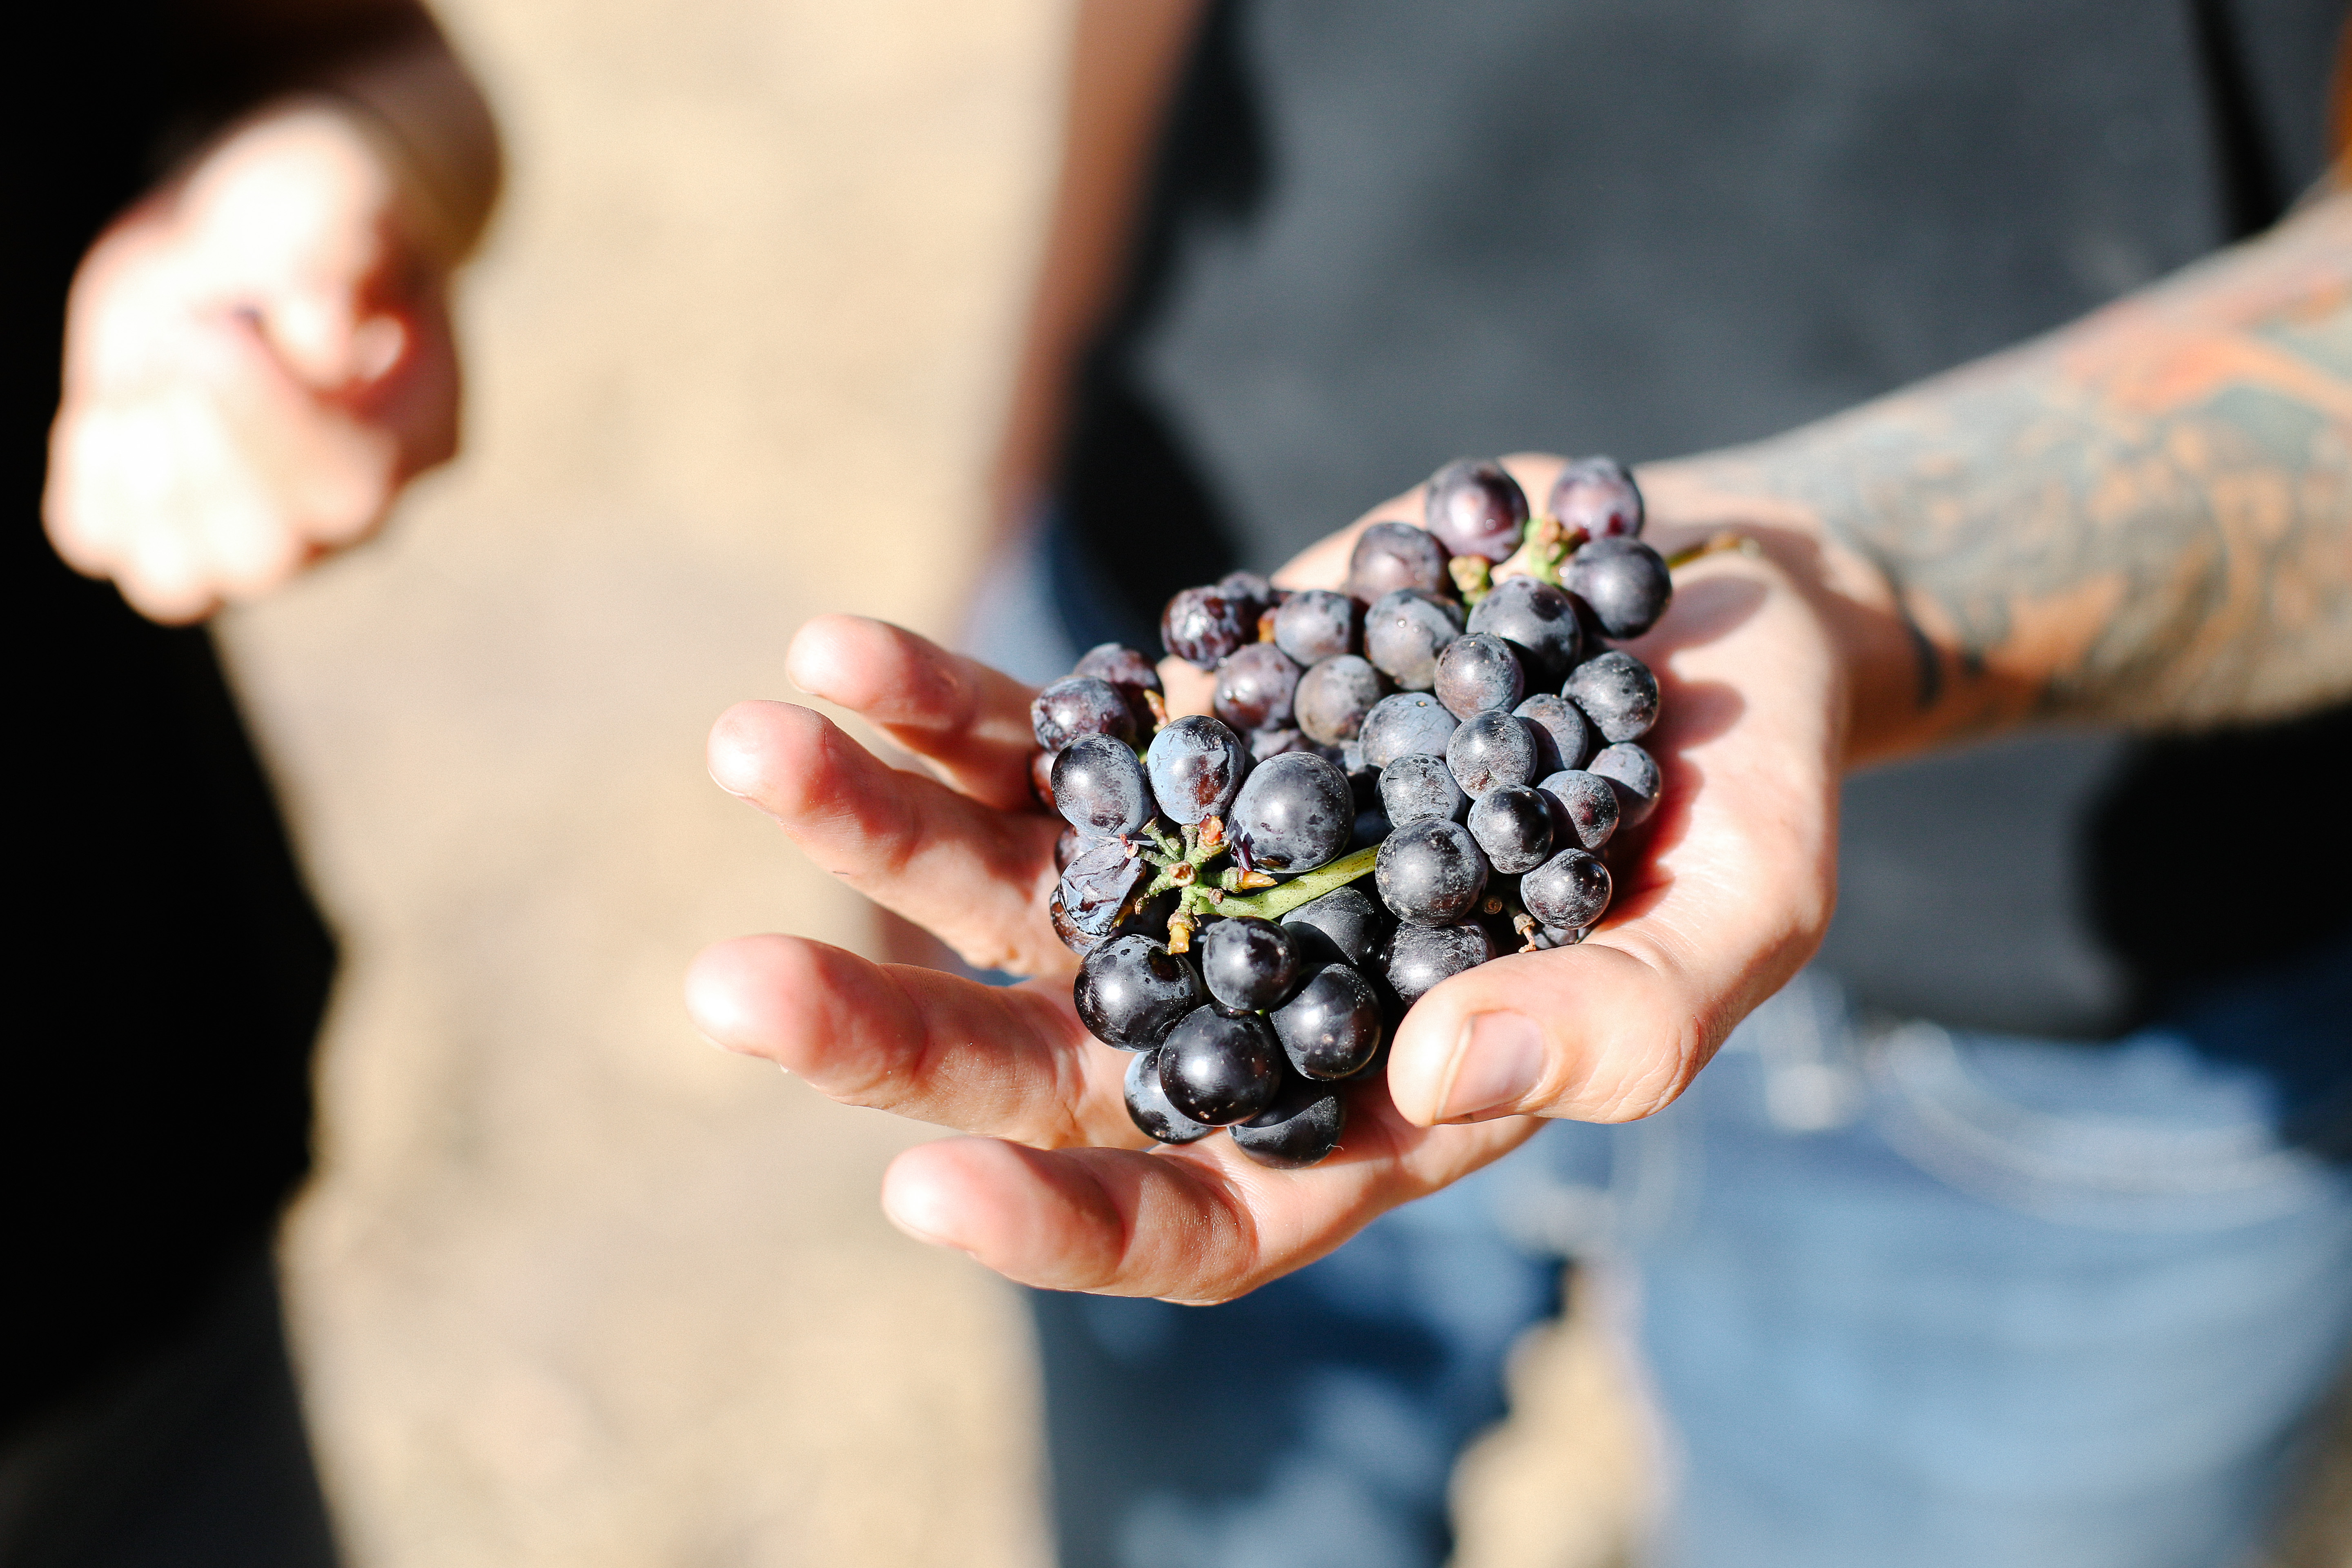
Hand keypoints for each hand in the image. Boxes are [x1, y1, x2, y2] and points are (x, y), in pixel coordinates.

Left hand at [43, 99, 462, 622]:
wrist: (262, 231)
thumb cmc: (320, 204)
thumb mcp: (343, 189)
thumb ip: (345, 250)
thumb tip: (317, 333)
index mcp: (421, 433)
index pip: (353, 485)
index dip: (268, 425)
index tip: (206, 325)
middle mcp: (353, 514)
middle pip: (263, 554)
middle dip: (193, 443)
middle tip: (184, 326)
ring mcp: (265, 536)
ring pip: (177, 577)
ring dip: (135, 461)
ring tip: (157, 354)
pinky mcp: (173, 524)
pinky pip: (99, 541)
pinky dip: (90, 466)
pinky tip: (121, 393)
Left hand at [686, 456, 1850, 1301]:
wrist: (1706, 609)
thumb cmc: (1754, 788)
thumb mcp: (1753, 908)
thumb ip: (1632, 1022)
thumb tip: (1443, 1080)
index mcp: (1377, 1103)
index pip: (1198, 1215)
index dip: (1065, 1225)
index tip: (922, 1186)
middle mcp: (1255, 1002)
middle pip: (1040, 1061)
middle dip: (886, 1036)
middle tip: (730, 987)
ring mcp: (1196, 864)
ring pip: (995, 885)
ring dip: (867, 828)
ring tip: (752, 743)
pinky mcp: (1179, 733)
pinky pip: (1027, 736)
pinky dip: (935, 699)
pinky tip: (833, 646)